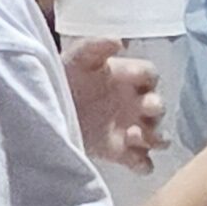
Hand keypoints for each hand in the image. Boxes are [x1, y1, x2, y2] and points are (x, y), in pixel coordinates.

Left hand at [64, 36, 161, 170]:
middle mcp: (136, 104)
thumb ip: (96, 46)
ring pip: (159, 138)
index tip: (132, 78)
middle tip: (143, 108)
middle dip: (156, 107)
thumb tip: (119, 41)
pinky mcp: (121, 153)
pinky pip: (144, 164)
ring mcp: (131, 130)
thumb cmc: (66, 78)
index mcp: (128, 78)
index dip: (146, 77)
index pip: (150, 75)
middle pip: (160, 107)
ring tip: (131, 134)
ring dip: (153, 137)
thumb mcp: (76, 58)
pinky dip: (142, 164)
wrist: (46, 106)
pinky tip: (130, 158)